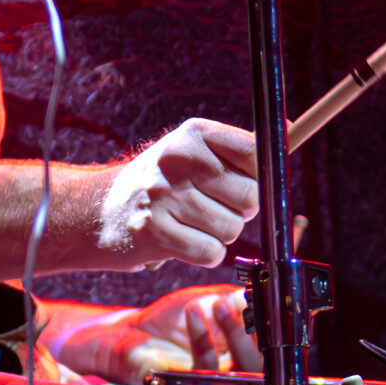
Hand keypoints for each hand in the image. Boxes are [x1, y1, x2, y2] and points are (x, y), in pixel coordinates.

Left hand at [51, 286, 257, 383]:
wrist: (131, 333)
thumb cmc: (168, 321)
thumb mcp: (208, 302)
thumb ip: (237, 300)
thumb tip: (265, 294)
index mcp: (238, 355)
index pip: (268, 350)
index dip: (273, 331)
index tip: (267, 304)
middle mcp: (230, 374)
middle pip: (262, 367)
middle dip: (257, 334)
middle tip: (247, 306)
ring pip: (240, 372)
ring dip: (234, 333)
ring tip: (218, 303)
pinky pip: (205, 369)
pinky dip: (203, 336)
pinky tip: (193, 311)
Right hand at [94, 120, 258, 269]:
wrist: (95, 211)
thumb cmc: (160, 183)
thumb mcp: (193, 151)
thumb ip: (241, 148)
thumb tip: (290, 130)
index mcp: (193, 135)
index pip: (256, 152)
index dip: (260, 176)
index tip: (244, 183)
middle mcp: (178, 160)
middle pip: (250, 198)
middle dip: (239, 211)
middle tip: (211, 207)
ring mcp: (163, 196)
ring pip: (232, 229)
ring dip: (219, 235)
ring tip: (192, 224)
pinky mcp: (154, 232)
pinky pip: (211, 253)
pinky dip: (204, 254)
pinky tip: (183, 241)